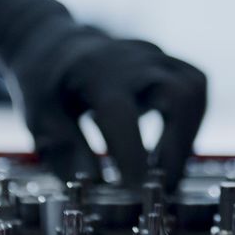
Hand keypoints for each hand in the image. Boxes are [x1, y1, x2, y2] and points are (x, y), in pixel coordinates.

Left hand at [0, 0, 206, 185]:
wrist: (53, 43)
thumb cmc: (45, 85)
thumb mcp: (39, 117)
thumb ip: (66, 150)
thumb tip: (95, 186)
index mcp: (95, 73)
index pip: (122, 115)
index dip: (132, 155)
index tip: (133, 192)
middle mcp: (132, 60)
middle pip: (177, 94)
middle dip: (176, 147)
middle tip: (164, 188)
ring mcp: (154, 57)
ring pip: (194, 90)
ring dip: (187, 137)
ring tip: (167, 174)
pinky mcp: (168, 62)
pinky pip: (195, 87)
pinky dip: (191, 121)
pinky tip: (171, 149)